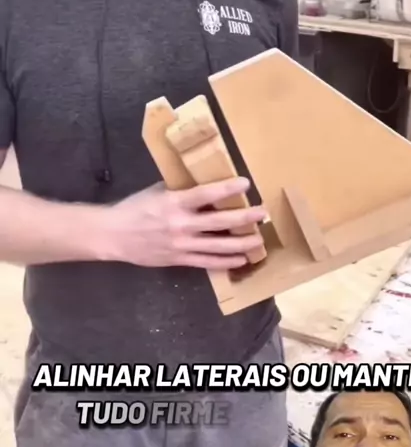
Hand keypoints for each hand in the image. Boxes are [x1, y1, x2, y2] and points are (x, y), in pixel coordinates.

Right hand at [102, 178, 266, 269]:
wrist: (113, 235)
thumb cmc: (135, 208)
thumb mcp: (156, 191)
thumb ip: (180, 190)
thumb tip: (204, 185)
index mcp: (174, 202)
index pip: (206, 193)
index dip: (227, 188)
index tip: (246, 184)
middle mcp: (180, 224)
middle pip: (219, 221)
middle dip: (244, 218)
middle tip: (262, 214)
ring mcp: (181, 244)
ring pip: (218, 246)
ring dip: (241, 243)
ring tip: (259, 240)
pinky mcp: (179, 259)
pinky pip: (207, 262)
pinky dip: (225, 262)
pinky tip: (241, 260)